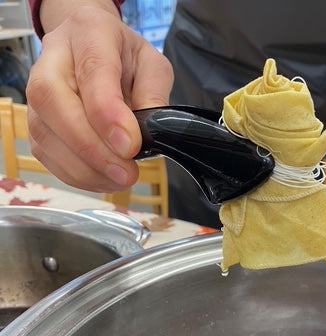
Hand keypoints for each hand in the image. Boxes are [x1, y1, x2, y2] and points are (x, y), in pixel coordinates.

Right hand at [26, 5, 172, 191]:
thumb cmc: (124, 58)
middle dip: (91, 147)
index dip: (107, 113)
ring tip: (120, 179)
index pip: (92, 71)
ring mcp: (38, 94)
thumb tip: (146, 134)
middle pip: (54, 102)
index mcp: (89, 33)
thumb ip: (153, 94)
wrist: (93, 51)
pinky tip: (104, 179)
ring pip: (45, 134)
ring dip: (85, 168)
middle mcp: (53, 59)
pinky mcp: (38, 124)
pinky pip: (47, 155)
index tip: (130, 146)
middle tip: (126, 173)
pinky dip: (77, 175)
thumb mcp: (152, 66)